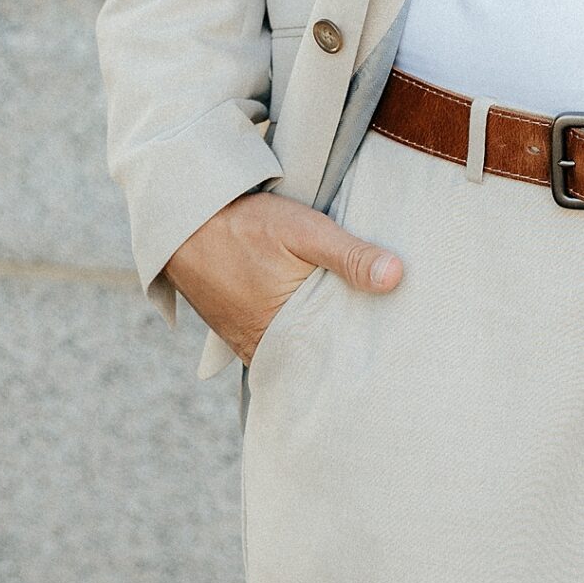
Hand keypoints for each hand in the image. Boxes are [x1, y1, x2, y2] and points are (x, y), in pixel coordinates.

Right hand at [165, 188, 402, 364]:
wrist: (186, 219)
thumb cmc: (246, 226)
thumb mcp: (306, 232)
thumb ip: (350, 256)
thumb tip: (396, 277)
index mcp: (281, 338)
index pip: (333, 364)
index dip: (362, 356)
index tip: (395, 350)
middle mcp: (261, 350)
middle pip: (316, 358)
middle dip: (346, 350)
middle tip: (388, 341)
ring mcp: (248, 341)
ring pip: (297, 348)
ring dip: (323, 338)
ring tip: (364, 327)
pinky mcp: (240, 329)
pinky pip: (278, 339)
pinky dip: (300, 331)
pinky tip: (323, 316)